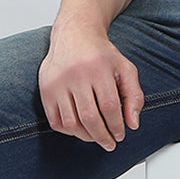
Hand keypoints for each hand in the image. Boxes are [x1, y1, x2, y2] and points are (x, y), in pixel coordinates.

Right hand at [38, 22, 143, 150]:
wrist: (74, 34)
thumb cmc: (101, 54)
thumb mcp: (125, 68)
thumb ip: (134, 95)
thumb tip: (133, 124)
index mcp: (98, 67)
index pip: (110, 107)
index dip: (117, 126)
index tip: (120, 135)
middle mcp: (76, 74)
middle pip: (90, 117)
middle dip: (102, 136)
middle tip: (109, 143)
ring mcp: (57, 82)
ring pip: (71, 122)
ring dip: (86, 136)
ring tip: (95, 137)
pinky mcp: (45, 89)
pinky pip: (55, 121)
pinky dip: (69, 131)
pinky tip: (80, 129)